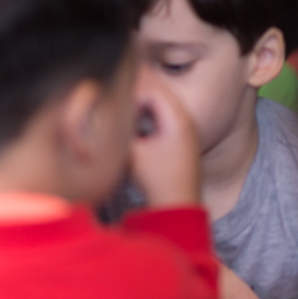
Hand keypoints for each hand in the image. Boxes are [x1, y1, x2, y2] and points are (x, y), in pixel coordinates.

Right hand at [130, 80, 200, 206]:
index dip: (133, 96)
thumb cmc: (156, 180)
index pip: (153, 92)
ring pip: (164, 107)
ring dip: (145, 109)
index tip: (118, 109)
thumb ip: (120, 131)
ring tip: (127, 119)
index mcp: (178, 121)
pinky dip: (152, 120)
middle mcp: (187, 122)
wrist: (178, 205)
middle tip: (120, 108)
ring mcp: (188, 132)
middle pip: (161, 96)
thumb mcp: (132, 153)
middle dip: (138, 100)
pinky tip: (138, 132)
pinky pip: (167, 119)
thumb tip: (108, 117)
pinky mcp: (185, 142)